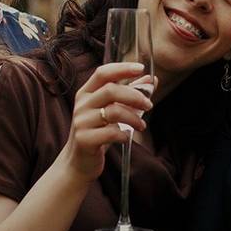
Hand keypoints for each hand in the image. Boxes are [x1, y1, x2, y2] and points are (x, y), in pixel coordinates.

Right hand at [63, 62, 152, 181]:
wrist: (78, 162)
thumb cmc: (98, 132)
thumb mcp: (112, 110)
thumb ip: (130, 94)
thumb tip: (152, 80)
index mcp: (87, 93)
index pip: (103, 73)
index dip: (122, 68)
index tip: (141, 68)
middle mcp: (82, 104)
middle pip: (110, 90)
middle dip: (134, 96)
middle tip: (149, 105)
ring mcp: (81, 122)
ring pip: (113, 112)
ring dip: (133, 118)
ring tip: (141, 126)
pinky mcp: (84, 139)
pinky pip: (111, 132)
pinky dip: (124, 134)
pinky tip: (127, 137)